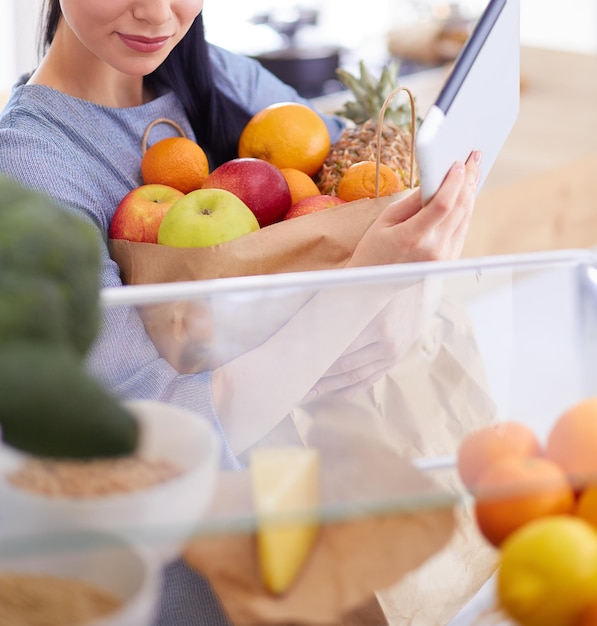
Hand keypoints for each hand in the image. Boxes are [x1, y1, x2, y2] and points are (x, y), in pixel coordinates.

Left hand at [305, 279, 439, 398]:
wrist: (419, 282)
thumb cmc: (382, 279)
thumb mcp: (360, 286)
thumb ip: (336, 302)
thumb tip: (303, 315)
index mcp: (377, 324)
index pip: (339, 350)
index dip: (316, 360)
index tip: (297, 365)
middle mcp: (387, 343)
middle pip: (345, 366)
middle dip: (319, 376)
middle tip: (297, 382)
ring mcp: (392, 353)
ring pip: (356, 376)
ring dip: (331, 386)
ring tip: (310, 390)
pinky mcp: (395, 358)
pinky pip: (371, 378)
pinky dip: (353, 388)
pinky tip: (336, 393)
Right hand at [348, 151, 481, 267]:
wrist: (372, 285)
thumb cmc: (373, 250)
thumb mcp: (385, 220)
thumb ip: (412, 201)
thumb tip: (434, 181)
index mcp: (412, 238)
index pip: (442, 204)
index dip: (454, 181)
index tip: (459, 163)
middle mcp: (433, 250)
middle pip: (460, 209)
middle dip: (468, 180)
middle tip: (474, 158)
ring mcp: (443, 258)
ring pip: (465, 218)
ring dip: (471, 193)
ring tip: (474, 172)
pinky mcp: (448, 261)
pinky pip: (462, 230)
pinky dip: (465, 210)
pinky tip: (466, 195)